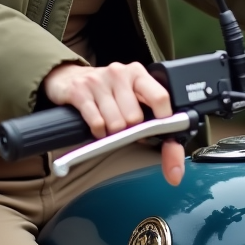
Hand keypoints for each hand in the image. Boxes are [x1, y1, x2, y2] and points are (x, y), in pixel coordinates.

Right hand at [42, 61, 184, 185]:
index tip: (158, 135)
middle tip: (126, 128)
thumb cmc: (110, 94)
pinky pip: (96, 123)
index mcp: (139, 74)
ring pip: (116, 124)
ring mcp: (99, 81)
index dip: (162, 122)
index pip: (160, 98)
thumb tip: (175, 171)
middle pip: (135, 118)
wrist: (69, 77)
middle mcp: (120, 73)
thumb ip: (158, 130)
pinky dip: (99, 133)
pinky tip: (98, 127)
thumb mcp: (135, 100)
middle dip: (131, 131)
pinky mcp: (80, 91)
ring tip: (111, 126)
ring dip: (113, 134)